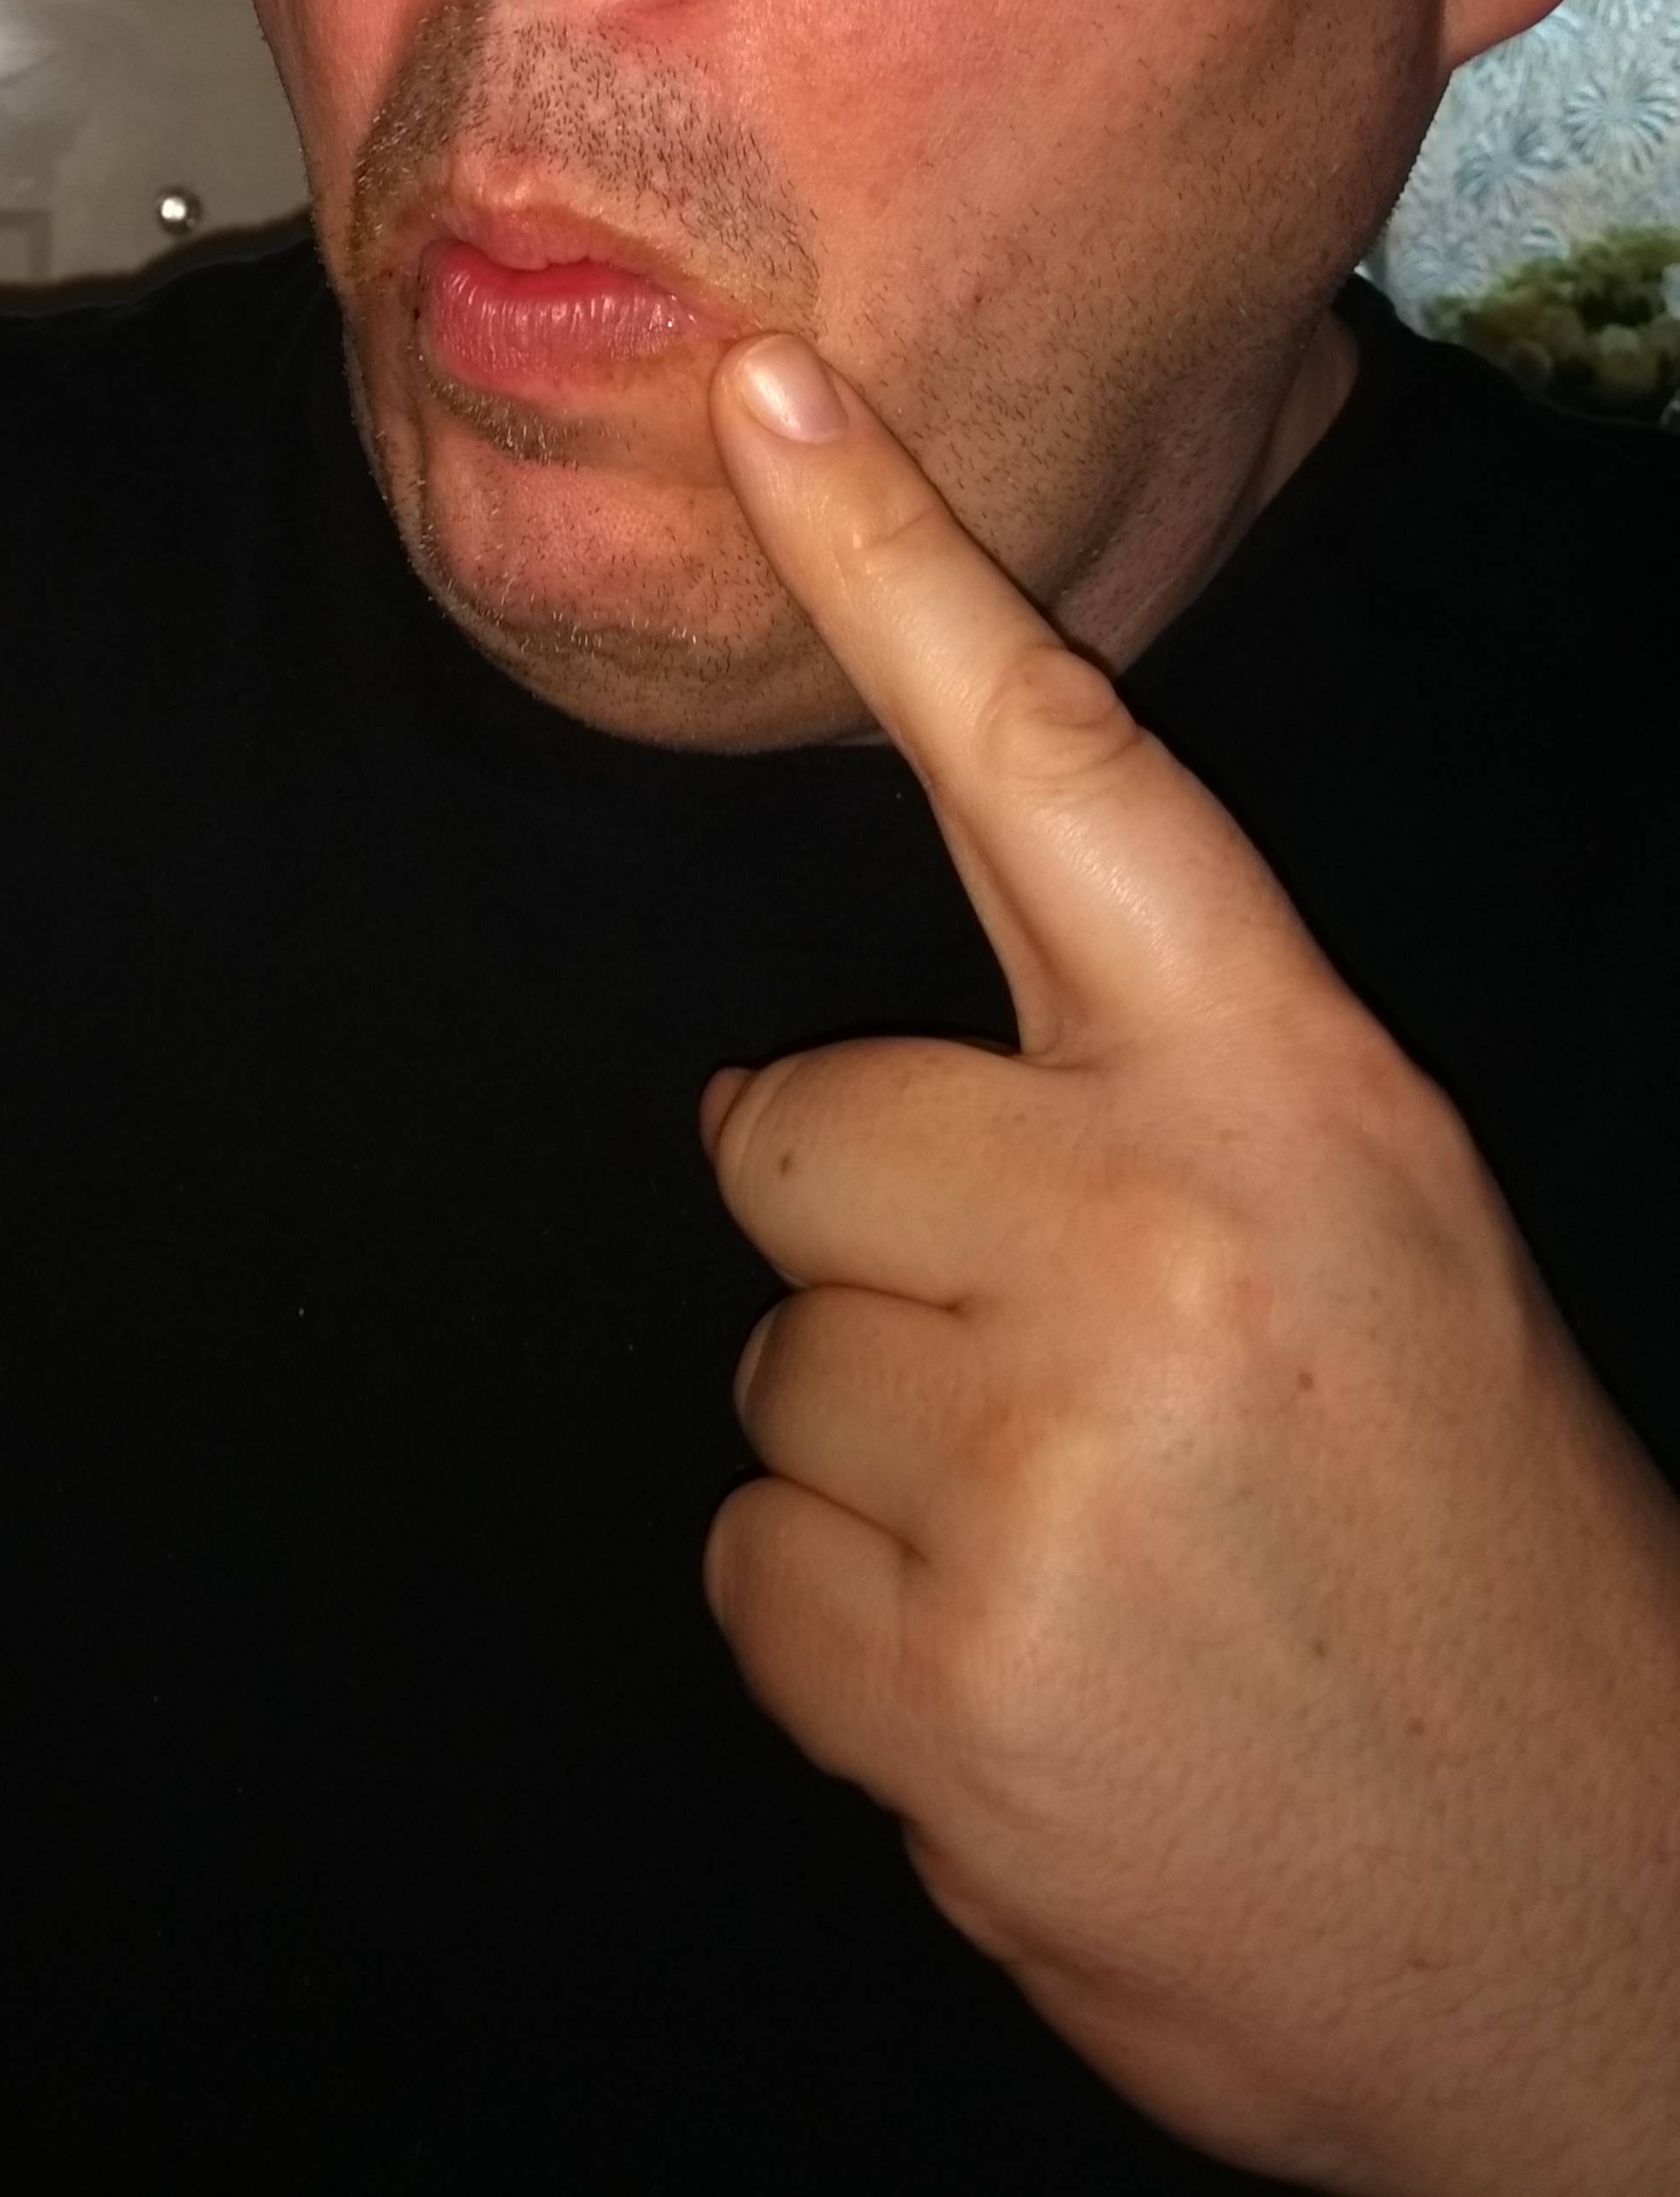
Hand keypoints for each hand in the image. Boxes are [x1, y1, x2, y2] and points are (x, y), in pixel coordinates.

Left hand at [700, 337, 1679, 2196]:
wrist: (1602, 1950)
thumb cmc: (1462, 1555)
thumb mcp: (1376, 1243)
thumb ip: (1132, 1115)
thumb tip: (784, 1091)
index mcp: (1300, 1104)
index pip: (1063, 770)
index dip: (899, 563)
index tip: (760, 392)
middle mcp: (1168, 1245)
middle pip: (792, 1118)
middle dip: (868, 1243)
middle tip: (1061, 1381)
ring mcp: (1056, 1469)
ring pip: (767, 1363)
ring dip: (880, 1459)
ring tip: (1087, 1553)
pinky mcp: (957, 1685)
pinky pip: (747, 1570)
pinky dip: (844, 1637)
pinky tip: (1027, 1687)